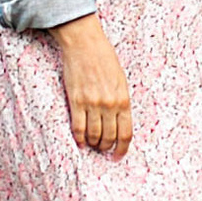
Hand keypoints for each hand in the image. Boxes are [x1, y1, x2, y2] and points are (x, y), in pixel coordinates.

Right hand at [51, 12, 132, 153]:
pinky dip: (79, 138)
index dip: (122, 148)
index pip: (126, 133)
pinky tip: (81, 141)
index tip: (118, 156)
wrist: (85, 44)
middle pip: (109, 137)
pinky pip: (78, 128)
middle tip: (103, 150)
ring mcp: (92, 104)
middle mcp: (109, 104)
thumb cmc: (104, 59)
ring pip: (93, 135)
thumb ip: (121, 101)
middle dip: (106, 147)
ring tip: (92, 144)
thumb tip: (118, 122)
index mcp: (123, 99)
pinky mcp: (76, 101)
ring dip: (93, 143)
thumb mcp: (121, 80)